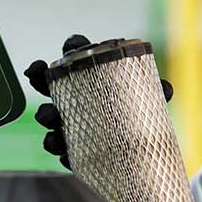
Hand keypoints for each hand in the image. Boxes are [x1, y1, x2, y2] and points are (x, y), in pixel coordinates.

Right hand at [23, 34, 173, 168]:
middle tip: (36, 72)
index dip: (72, 46)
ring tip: (52, 116)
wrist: (140, 156)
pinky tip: (64, 153)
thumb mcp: (149, 103)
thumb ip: (156, 93)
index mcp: (91, 77)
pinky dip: (59, 150)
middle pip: (49, 82)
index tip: (72, 45)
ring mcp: (68, 123)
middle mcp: (74, 98)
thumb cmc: (139, 117)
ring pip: (47, 115)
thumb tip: (166, 88)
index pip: (77, 55)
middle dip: (40, 76)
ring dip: (45, 113)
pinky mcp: (70, 149)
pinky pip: (58, 149)